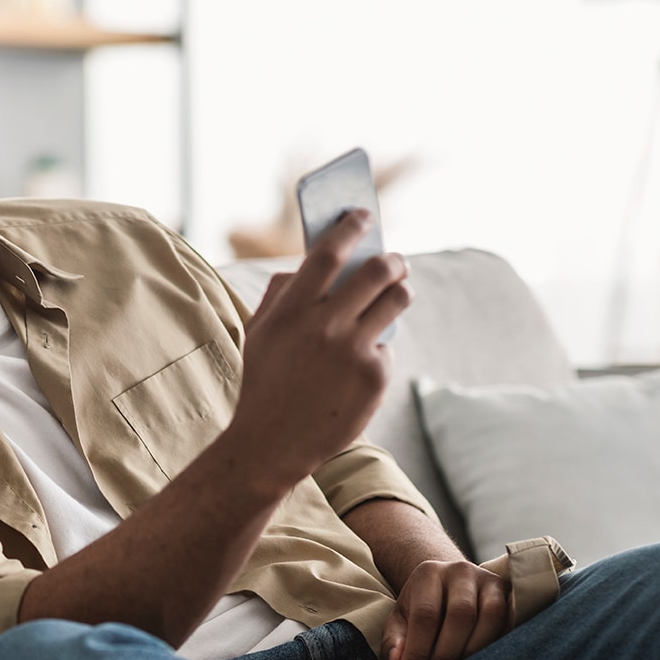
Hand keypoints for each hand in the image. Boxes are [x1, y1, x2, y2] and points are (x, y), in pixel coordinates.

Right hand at [226, 210, 411, 496]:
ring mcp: (353, 351)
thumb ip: (282, 293)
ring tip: (395, 292)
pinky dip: (378, 347)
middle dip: (392, 258)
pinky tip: (361, 362)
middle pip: (377, 270)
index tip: (363, 215)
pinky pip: (388, 344)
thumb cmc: (264, 382)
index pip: (328, 252)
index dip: (350, 227)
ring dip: (399, 289)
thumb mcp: (259, 332)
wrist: (271, 444)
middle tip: (394, 259)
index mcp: (290, 310)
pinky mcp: (374, 376)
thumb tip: (311, 262)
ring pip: (397, 299)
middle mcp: (324, 326)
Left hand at [381, 559, 512, 659]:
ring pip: (492, 616)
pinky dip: (499, 645)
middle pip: (461, 614)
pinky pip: (512, 621)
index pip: (425, 614)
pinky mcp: (511, 594)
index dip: (418, 651)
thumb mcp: (401, 620)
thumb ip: (394, 642)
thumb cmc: (423, 608)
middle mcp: (461, 571)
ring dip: (476, 651)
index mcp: (428, 573)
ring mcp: (489, 581)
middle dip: (447, 654)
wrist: (450, 587)